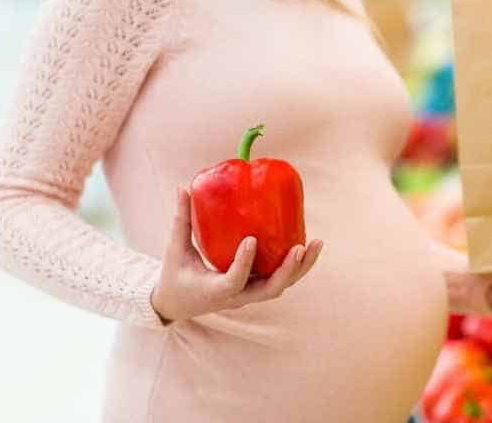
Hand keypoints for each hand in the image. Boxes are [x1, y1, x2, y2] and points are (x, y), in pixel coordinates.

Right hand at [150, 187, 322, 324]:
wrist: (177, 304)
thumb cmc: (175, 275)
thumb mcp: (175, 249)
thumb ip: (182, 220)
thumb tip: (183, 187)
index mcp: (214, 291)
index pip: (234, 282)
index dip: (244, 263)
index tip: (251, 239)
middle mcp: (236, 297)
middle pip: (270, 290)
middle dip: (288, 270)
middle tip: (300, 247)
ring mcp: (248, 295)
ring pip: (280, 287)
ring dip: (300, 268)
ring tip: (316, 243)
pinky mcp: (255, 289)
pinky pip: (279, 280)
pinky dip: (295, 266)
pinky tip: (307, 245)